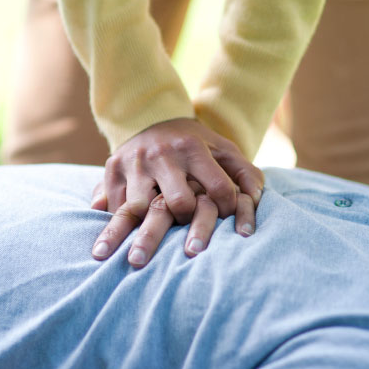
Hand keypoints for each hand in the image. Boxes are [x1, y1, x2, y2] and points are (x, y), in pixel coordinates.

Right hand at [89, 118, 263, 266]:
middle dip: (186, 223)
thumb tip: (256, 201)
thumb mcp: (223, 149)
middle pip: (177, 203)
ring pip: (137, 208)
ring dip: (143, 231)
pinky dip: (117, 224)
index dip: (227, 210)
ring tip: (145, 251)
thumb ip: (246, 174)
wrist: (150, 118)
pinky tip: (120, 238)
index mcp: (193, 149)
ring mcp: (134, 163)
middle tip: (189, 235)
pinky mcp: (111, 170)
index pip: (218, 188)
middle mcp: (162, 155)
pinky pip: (112, 205)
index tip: (227, 220)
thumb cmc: (194, 143)